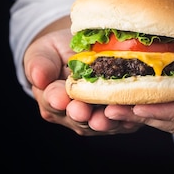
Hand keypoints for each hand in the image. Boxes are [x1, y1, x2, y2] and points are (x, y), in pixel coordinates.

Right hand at [23, 18, 141, 134]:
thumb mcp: (44, 51)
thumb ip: (40, 64)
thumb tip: (37, 77)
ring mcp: (97, 118)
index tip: (61, 99)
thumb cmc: (59, 51)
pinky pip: (126, 119)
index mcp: (52, 100)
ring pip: (103, 122)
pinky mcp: (121, 117)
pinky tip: (135, 108)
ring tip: (111, 114)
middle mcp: (73, 115)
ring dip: (108, 120)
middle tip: (85, 111)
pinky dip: (131, 115)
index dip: (58, 101)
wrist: (86, 52)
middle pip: (79, 118)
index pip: (54, 102)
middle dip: (83, 115)